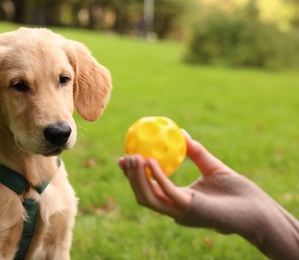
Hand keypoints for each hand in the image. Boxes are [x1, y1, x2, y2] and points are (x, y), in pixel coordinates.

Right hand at [118, 130, 234, 219]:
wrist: (256, 209)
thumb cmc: (237, 191)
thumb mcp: (212, 166)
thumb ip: (196, 152)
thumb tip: (182, 132)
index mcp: (178, 199)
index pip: (150, 188)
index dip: (135, 176)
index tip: (126, 157)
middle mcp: (175, 208)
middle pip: (143, 194)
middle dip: (130, 178)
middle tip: (123, 157)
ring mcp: (180, 211)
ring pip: (148, 197)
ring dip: (137, 178)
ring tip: (132, 157)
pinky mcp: (189, 209)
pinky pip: (167, 192)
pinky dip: (156, 177)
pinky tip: (150, 161)